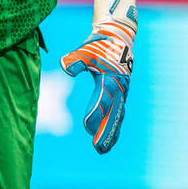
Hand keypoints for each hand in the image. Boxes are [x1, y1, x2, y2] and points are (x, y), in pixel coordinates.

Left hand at [60, 0, 136, 154]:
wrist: (118, 38)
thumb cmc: (99, 44)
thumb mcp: (86, 49)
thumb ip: (76, 59)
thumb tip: (66, 67)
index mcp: (110, 79)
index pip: (102, 100)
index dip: (94, 114)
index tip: (86, 128)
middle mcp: (119, 88)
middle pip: (112, 114)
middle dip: (105, 132)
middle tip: (98, 149)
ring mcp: (122, 92)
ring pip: (117, 117)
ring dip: (110, 133)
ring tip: (102, 150)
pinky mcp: (121, 94)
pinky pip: (118, 114)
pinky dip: (114, 127)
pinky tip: (107, 139)